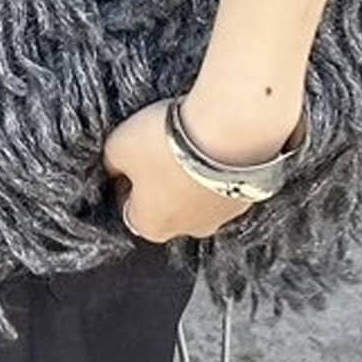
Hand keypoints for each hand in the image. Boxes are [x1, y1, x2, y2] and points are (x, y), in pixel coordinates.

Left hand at [101, 96, 304, 242]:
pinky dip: (220, 167)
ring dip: (193, 175)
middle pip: (167, 207)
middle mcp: (188, 230)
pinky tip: (215, 141)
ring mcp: (223, 216)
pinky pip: (227, 184)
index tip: (128, 160)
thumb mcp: (116, 145)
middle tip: (160, 148)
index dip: (126, 181)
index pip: (129, 209)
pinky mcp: (250, 196)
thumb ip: (112, 161)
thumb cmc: (167, 144)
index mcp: (150, 226)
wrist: (228, 131)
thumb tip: (114, 165)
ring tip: (190, 141)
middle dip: (161, 181)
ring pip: (200, 197)